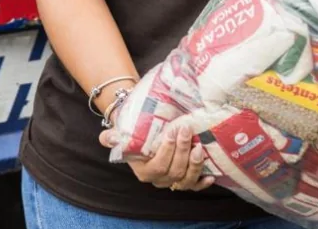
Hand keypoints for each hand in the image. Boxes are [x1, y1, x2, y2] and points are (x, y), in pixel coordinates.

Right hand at [99, 122, 214, 191]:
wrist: (146, 134)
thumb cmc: (135, 133)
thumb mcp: (121, 133)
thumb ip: (112, 137)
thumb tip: (107, 138)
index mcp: (144, 171)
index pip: (158, 166)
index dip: (167, 151)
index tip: (172, 132)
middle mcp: (159, 179)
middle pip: (174, 171)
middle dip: (182, 151)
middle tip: (187, 130)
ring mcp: (173, 180)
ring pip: (186, 180)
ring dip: (194, 165)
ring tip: (199, 148)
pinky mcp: (186, 179)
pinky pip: (195, 186)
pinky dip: (203, 182)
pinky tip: (211, 175)